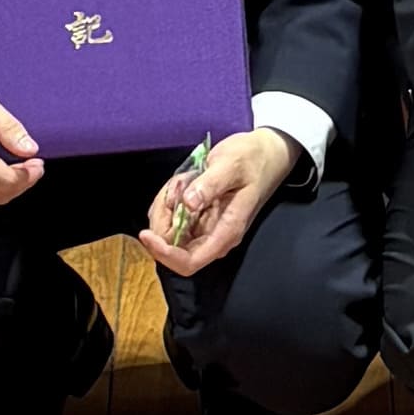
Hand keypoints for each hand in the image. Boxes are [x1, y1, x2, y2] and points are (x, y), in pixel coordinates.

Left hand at [144, 127, 298, 277]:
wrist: (267, 153)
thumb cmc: (252, 159)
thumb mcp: (231, 165)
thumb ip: (209, 185)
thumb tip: (188, 203)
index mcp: (226, 231)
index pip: (189, 261)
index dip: (164, 254)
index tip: (146, 234)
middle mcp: (214, 236)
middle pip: (173, 247)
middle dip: (162, 220)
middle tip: (173, 188)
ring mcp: (206, 227)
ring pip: (170, 231)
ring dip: (166, 206)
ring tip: (184, 179)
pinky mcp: (200, 216)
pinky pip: (173, 217)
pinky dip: (169, 200)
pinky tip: (184, 181)